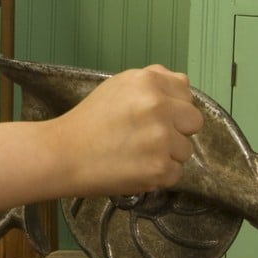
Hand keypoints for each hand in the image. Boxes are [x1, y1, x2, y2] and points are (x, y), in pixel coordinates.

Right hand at [58, 66, 202, 196]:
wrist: (63, 154)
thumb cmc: (89, 120)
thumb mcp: (119, 86)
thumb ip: (154, 81)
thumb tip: (184, 84)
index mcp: (148, 81)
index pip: (186, 93)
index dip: (172, 106)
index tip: (154, 116)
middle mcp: (158, 107)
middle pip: (194, 121)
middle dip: (177, 130)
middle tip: (149, 137)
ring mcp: (161, 139)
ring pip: (186, 150)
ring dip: (167, 154)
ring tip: (138, 153)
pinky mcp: (160, 169)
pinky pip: (176, 173)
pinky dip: (159, 175)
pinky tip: (136, 167)